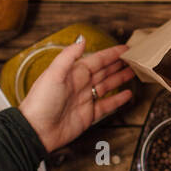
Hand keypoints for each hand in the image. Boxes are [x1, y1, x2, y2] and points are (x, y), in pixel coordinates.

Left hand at [19, 38, 133, 151]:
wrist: (36, 130)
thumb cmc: (40, 102)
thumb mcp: (53, 74)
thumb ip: (68, 56)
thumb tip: (81, 40)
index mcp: (73, 73)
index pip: (97, 59)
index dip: (111, 54)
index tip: (125, 48)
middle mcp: (80, 84)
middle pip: (104, 71)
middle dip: (118, 64)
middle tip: (133, 59)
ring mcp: (85, 99)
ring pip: (107, 86)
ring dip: (120, 78)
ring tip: (133, 72)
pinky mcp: (88, 115)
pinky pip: (107, 105)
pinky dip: (118, 100)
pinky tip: (127, 94)